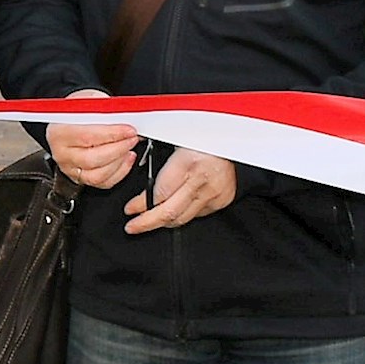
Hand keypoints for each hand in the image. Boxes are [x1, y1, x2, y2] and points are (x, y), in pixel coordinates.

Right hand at [48, 89, 141, 191]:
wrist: (71, 119)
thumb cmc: (79, 110)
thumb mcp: (90, 101)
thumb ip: (106, 111)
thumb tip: (126, 117)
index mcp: (59, 132)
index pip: (87, 136)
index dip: (111, 134)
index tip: (129, 130)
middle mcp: (62, 154)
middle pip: (92, 159)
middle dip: (118, 149)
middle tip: (132, 138)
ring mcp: (70, 168)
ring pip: (98, 175)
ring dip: (119, 161)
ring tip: (129, 148)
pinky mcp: (80, 178)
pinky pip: (103, 182)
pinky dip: (119, 172)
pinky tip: (126, 158)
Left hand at [121, 147, 237, 235]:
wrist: (233, 140)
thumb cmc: (203, 137)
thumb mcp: (175, 141)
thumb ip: (158, 162)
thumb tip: (136, 175)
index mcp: (188, 162)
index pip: (159, 194)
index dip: (141, 205)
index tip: (131, 209)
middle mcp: (201, 180)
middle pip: (169, 212)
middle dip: (147, 223)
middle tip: (133, 226)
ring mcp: (213, 193)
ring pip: (182, 218)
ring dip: (164, 221)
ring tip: (150, 221)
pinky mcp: (221, 200)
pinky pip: (197, 214)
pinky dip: (183, 213)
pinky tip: (175, 209)